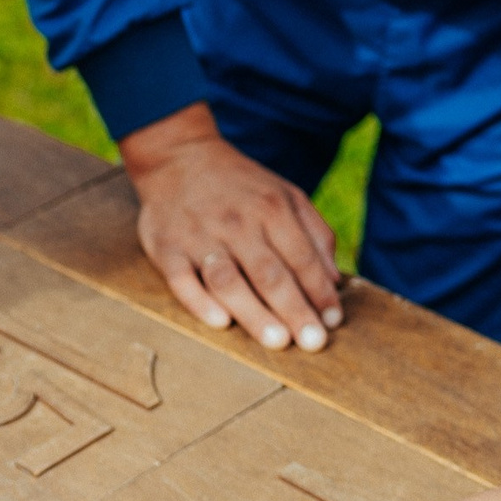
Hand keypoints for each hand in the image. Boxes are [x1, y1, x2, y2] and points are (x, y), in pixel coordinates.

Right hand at [122, 103, 341, 352]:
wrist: (180, 158)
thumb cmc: (240, 187)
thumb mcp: (286, 195)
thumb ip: (314, 234)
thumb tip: (334, 281)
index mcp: (272, 209)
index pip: (302, 257)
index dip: (319, 291)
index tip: (333, 321)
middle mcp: (237, 223)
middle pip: (270, 273)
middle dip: (294, 310)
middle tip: (313, 343)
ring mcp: (200, 237)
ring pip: (229, 280)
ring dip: (254, 312)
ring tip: (277, 341)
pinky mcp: (167, 249)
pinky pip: (182, 280)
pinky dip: (199, 302)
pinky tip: (220, 322)